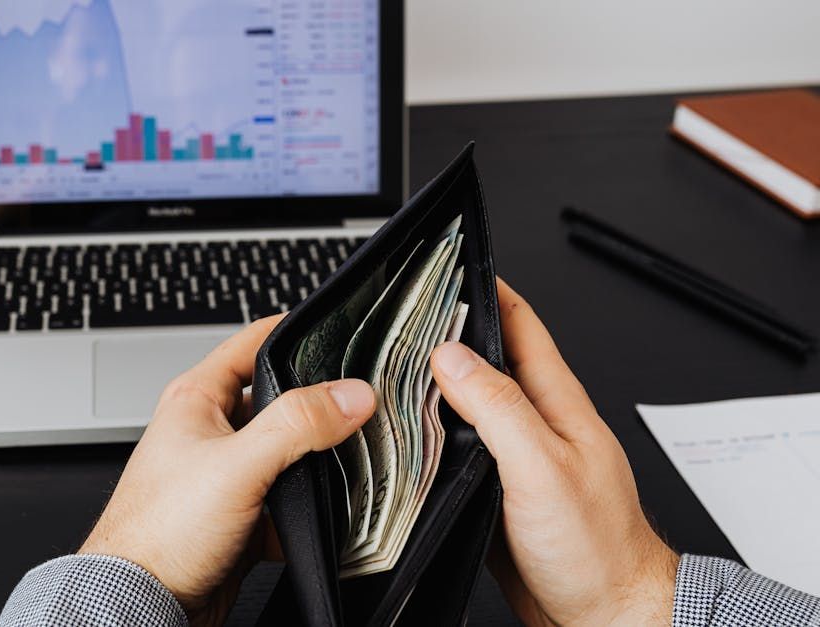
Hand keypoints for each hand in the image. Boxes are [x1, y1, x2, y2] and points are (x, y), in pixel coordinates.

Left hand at [79, 315, 375, 624]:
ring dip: (312, 464)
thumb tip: (349, 396)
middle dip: (316, 408)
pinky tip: (316, 519)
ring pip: (285, 455)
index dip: (293, 332)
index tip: (334, 329)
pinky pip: (284, 503)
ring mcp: (222, 476)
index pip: (252, 344)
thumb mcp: (237, 465)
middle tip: (353, 409)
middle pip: (277, 402)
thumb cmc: (157, 533)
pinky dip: (305, 511)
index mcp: (196, 400)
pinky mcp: (237, 518)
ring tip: (339, 465)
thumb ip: (297, 426)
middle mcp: (208, 433)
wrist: (142, 604)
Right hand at [430, 279, 678, 625]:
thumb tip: (451, 357)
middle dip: (446, 331)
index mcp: (556, 403)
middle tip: (403, 315)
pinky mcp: (495, 491)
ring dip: (432, 385)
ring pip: (466, 404)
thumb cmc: (596, 549)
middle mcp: (535, 422)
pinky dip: (430, 435)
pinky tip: (405, 437)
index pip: (520, 323)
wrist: (604, 617)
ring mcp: (515, 456)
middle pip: (485, 359)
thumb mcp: (544, 466)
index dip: (487, 287)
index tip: (451, 264)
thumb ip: (499, 407)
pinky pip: (457, 449)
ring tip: (392, 367)